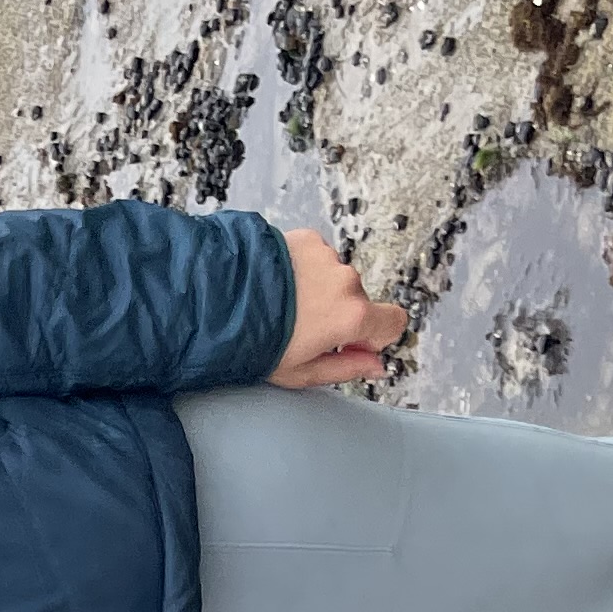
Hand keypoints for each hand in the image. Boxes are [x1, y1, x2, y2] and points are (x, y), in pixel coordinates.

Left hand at [271, 229, 406, 389]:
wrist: (219, 303)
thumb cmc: (255, 345)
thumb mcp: (302, 371)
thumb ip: (347, 368)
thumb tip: (376, 367)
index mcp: (353, 317)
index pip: (394, 322)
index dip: (375, 336)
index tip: (351, 344)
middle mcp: (347, 281)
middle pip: (358, 301)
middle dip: (338, 316)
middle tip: (301, 330)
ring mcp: (328, 257)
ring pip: (336, 280)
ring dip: (319, 292)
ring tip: (282, 307)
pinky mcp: (308, 240)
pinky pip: (317, 260)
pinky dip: (303, 271)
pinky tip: (277, 286)